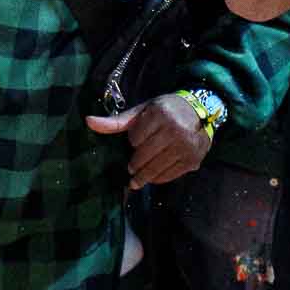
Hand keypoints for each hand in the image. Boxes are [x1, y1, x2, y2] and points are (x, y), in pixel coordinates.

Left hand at [86, 93, 213, 188]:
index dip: (133, 141)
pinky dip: (158, 178)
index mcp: (160, 114)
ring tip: (138, 175)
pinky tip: (154, 175)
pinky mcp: (192, 160)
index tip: (138, 139)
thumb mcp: (142, 110)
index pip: (134, 138)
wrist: (201, 111)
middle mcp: (174, 130)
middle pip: (143, 157)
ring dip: (143, 174)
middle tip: (132, 165)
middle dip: (135, 163)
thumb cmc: (166, 110)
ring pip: (154, 169)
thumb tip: (88, 122)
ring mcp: (185, 147)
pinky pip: (168, 176)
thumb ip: (117, 121)